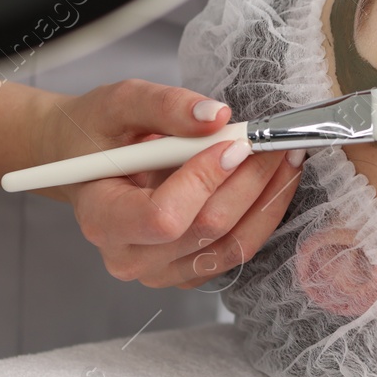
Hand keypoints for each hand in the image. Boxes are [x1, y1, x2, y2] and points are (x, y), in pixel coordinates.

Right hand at [35, 80, 303, 288]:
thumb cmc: (99, 133)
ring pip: (232, 246)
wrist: (90, 164)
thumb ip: (165, 105)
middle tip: (275, 141)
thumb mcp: (119, 104)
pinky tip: (275, 179)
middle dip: (250, 181)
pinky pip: (237, 251)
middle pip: (207, 230)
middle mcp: (129, 258)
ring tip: (285, 155)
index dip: (205, 180)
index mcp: (102, 218)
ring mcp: (161, 272)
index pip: (163, 216)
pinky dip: (263, 214)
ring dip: (268, 198)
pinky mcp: (188, 271)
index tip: (234, 142)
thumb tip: (217, 116)